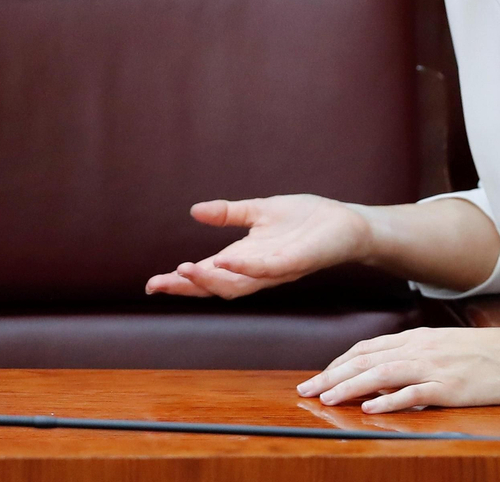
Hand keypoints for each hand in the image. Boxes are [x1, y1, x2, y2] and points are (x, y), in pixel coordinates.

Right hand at [144, 195, 372, 299]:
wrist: (347, 224)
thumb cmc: (306, 221)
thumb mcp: (259, 211)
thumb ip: (228, 214)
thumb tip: (194, 211)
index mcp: (245, 259)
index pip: (207, 274)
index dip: (180, 281)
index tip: (152, 284)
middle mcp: (256, 270)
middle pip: (215, 287)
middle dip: (186, 287)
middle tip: (158, 285)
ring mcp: (274, 270)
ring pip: (236, 284)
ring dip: (209, 279)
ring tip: (183, 271)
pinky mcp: (294, 263)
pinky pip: (265, 270)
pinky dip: (243, 267)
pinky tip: (224, 259)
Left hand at [297, 327, 499, 412]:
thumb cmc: (489, 353)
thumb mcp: (445, 345)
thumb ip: (416, 353)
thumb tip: (385, 369)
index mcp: (417, 337)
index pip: (366, 348)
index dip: (338, 362)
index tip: (318, 375)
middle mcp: (420, 348)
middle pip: (365, 360)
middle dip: (331, 375)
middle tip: (307, 390)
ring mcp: (435, 367)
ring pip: (381, 374)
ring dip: (349, 386)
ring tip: (327, 398)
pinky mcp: (451, 388)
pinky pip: (414, 393)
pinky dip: (389, 400)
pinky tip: (370, 407)